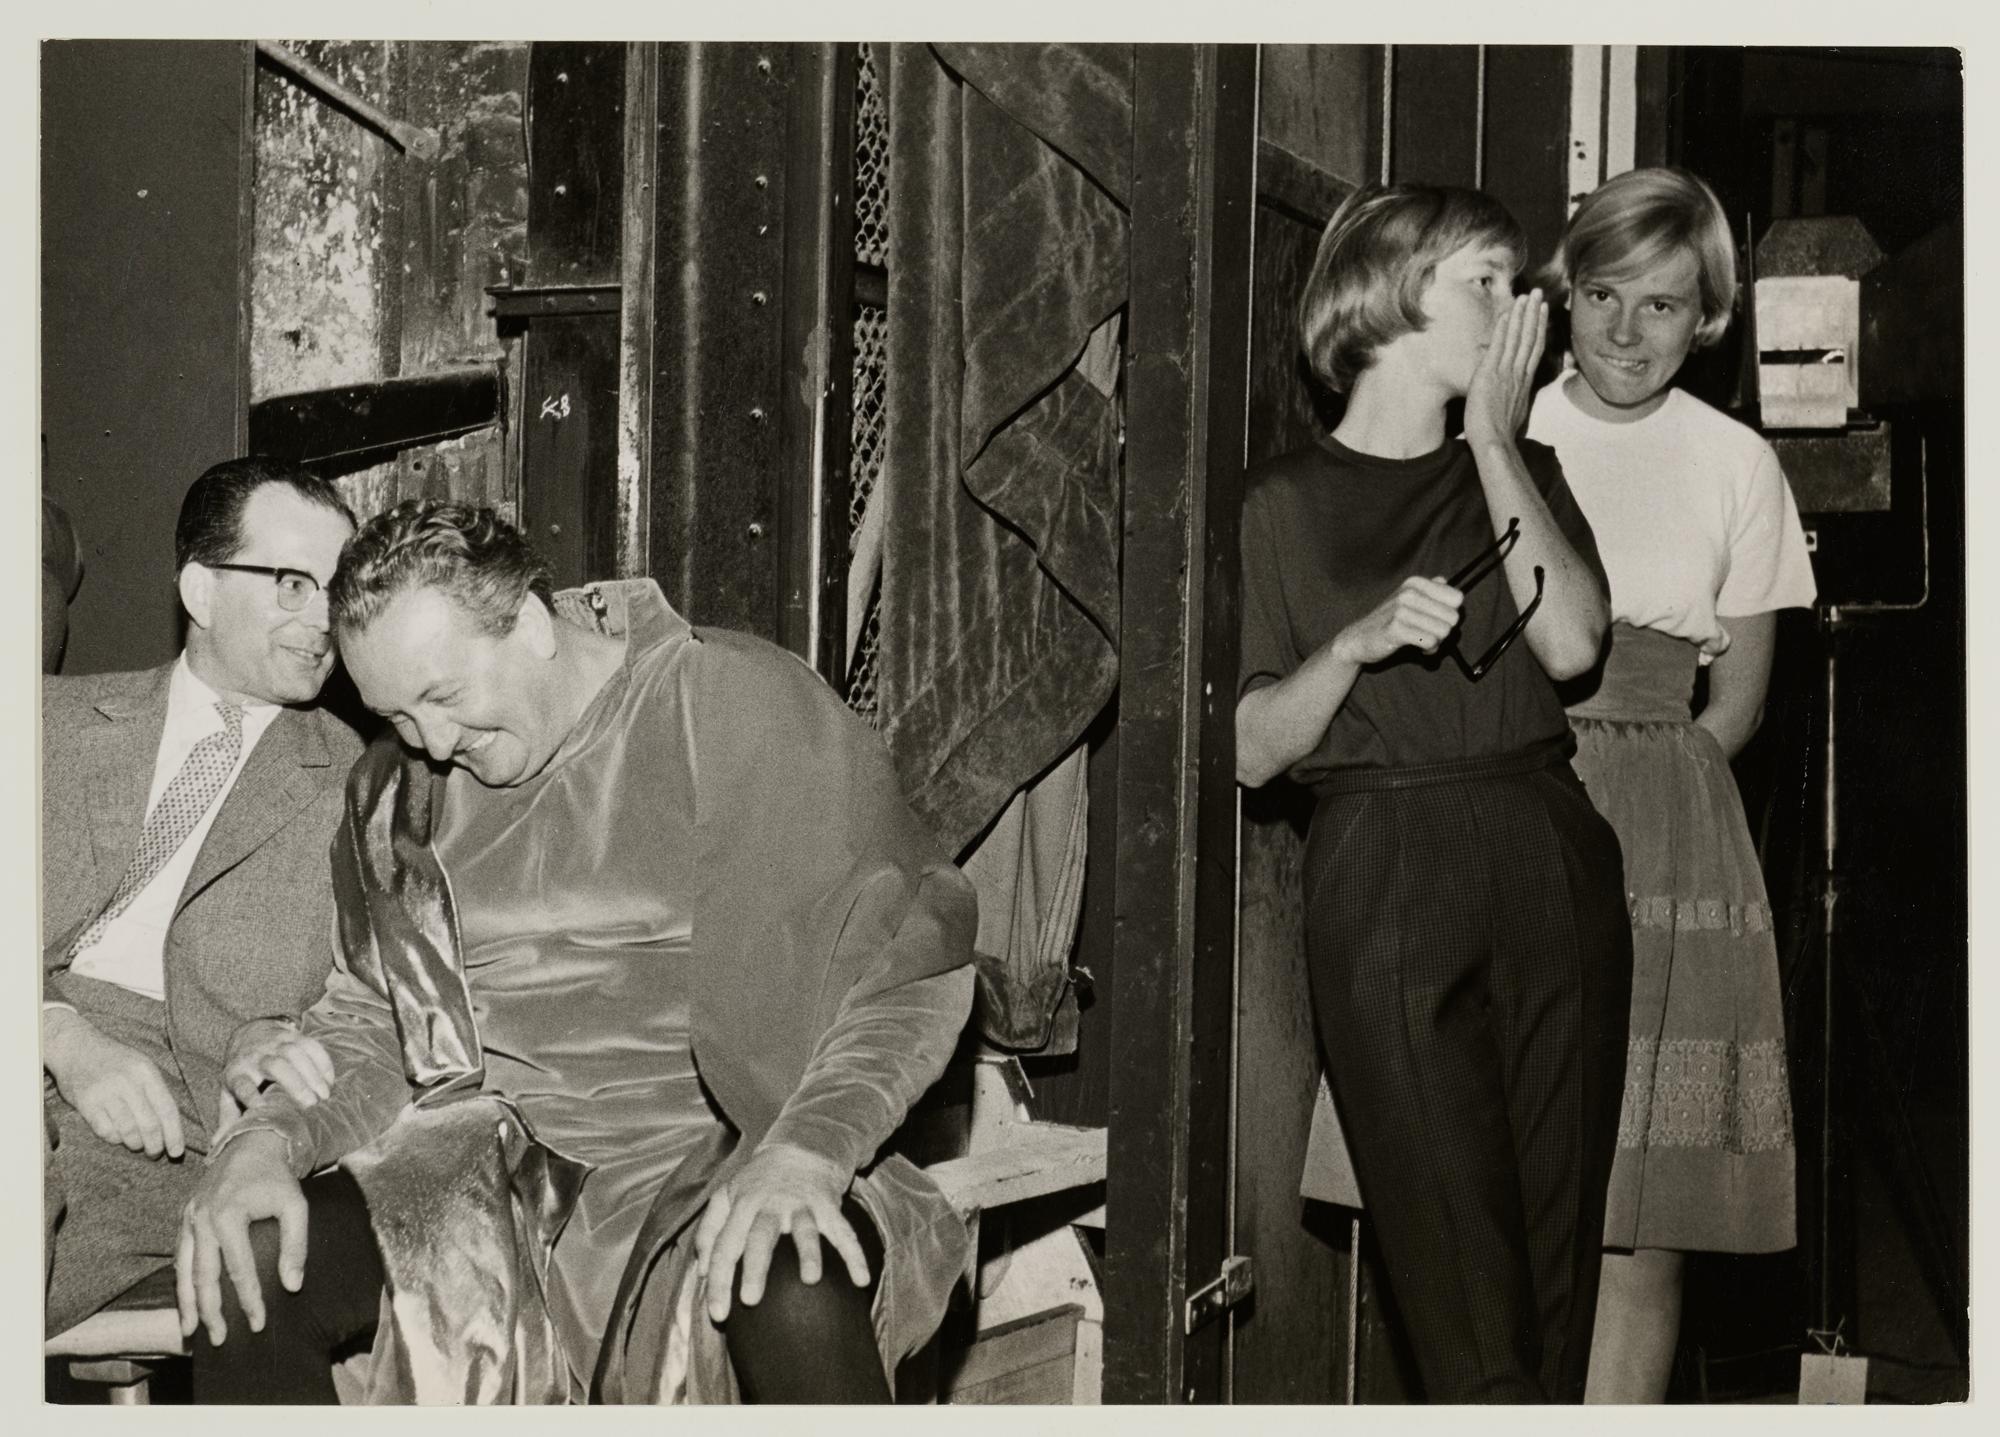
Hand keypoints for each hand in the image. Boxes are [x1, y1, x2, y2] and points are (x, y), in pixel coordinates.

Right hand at [43, 1009, 185, 1159]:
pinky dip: (114, 1139)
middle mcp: (127, 1082)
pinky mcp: (86, 1103)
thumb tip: (171, 1126)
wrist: (76, 1048)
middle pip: (149, 1124)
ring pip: (128, 1131)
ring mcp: (105, 1093)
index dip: (174, 1134)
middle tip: (156, 1153)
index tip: (177, 1151)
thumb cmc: (115, 1060)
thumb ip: (155, 1091)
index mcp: (146, 1072)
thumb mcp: (141, 1066)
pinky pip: (106, 1131)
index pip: (167, 1109)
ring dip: (135, 1144)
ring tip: (137, 1145)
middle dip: (155, 1145)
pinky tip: (118, 1136)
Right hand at [175, 1129, 305, 1344]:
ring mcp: (189, 1219)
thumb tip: (292, 1285)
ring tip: (191, 1332)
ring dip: (187, 1303)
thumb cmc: (277, 1177)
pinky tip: (186, 1301)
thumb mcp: (296, 1205)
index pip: (238, 1270)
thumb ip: (295, 1245)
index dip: (248, 1300)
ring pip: (184, 1270)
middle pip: (203, 1277)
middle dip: (210, 1311)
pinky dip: (181, 1281)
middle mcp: (202, 1220)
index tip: (258, 1324)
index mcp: (228, 1216)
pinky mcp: (186, 1218)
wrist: (251, 1144)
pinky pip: (180, 1255)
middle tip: (220, 1339)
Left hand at [219, 1019, 333, 1125]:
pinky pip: (312, 1045)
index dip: (250, 1096)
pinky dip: (323, 1063)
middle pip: (276, 1066)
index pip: (242, 1084)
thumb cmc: (242, 1074)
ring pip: (296, 1054)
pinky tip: (329, 1081)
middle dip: (295, 1085)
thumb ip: (229, 1118)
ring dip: (313, 1075)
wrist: (250, 1035)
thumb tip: (218, 1144)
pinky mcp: (294, 1035)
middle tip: (311, 1105)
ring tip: (324, 1095)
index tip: (262, 1108)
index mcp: (236, 1073)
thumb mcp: (229, 1094)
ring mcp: (276, 1043)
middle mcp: (255, 1056)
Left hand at [693, 1142, 866, 1324]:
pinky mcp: (828, 1205)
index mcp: (742, 1205)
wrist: (799, 1147)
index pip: (725, 1246)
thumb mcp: (725, 1195)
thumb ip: (709, 1231)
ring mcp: (802, 1204)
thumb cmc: (757, 1181)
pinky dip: (854, 1254)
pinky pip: (843, 1232)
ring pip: (805, 1230)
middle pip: (761, 1236)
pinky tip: (861, 1280)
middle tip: (751, 1301)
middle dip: (756, 1268)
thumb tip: (703, 1271)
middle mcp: (771, 1205)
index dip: (719, 1281)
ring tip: (810, 1280)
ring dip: (808, 1253)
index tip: (718, 1315)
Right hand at [1331, 576, 1463, 666]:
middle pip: (1453, 617)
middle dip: (1444, 630)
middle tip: (1428, 633)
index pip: (1457, 598)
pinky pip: (1431, 641)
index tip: (1435, 619)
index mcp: (1415, 583)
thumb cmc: (1389, 621)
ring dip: (1436, 642)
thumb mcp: (1407, 600)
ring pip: (1444, 630)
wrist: (1358, 638)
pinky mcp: (1396, 629)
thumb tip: (1444, 580)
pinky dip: (1428, 649)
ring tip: (1422, 641)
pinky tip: (1418, 648)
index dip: (1450, 613)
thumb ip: (1428, 590)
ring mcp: (1401, 610)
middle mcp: (1409, 593)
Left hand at [1465, 289, 1548, 448]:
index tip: (1542, 311)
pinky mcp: (1491, 374)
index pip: (1534, 348)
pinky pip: (1499, 346)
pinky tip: (1507, 314)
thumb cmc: (1501, 434)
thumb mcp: (1513, 411)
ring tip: (1527, 295)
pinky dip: (1503, 329)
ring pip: (1517, 337)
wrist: (1494, 442)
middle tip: (1538, 293)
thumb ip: (1513, 397)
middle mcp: (1519, 373)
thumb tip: (1513, 395)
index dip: (1538, 327)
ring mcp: (1506, 372)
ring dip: (1522, 314)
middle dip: (1534, 313)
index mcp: (1524, 381)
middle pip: (1529, 337)